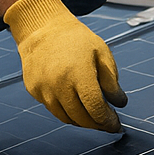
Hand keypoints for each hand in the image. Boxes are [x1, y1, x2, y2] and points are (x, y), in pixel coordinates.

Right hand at [5, 0, 127, 131]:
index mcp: (79, 73)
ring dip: (83, 122)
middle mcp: (59, 84)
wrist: (42, 29)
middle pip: (81, 117)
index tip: (115, 124)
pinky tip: (78, 109)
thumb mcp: (102, 53)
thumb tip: (119, 103)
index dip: (107, 120)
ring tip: (95, 118)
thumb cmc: (76, 39)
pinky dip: (68, 114)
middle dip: (97, 125)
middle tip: (108, 124)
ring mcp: (44, 89)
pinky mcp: (34, 91)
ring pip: (66, 118)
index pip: (94, 108)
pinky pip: (54, 110)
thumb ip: (111, 81)